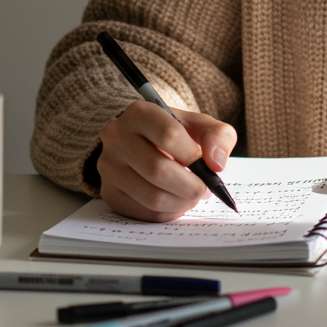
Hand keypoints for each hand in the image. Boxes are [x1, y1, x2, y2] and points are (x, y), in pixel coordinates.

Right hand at [97, 101, 236, 221]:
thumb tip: (217, 164)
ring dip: (181, 203)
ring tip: (192, 196)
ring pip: (151, 196)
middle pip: (158, 170)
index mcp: (139, 113)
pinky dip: (167, 213)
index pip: (169, 135)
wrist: (142, 142)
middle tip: (204, 190)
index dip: (193, 155)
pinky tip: (177, 203)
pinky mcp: (109, 192)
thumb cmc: (174, 133)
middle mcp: (117, 137)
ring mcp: (109, 167)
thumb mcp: (198, 124)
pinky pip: (143, 213)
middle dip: (190, 186)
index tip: (206, 166)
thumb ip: (218, 136)